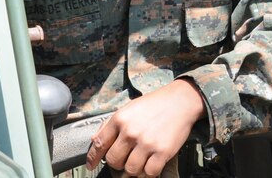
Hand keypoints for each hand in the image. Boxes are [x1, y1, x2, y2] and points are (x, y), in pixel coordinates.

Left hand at [86, 79, 205, 176]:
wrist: (181, 101)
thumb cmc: (155, 104)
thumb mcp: (129, 108)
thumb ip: (111, 124)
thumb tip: (95, 140)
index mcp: (120, 119)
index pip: (99, 144)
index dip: (93, 158)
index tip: (90, 165)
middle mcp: (131, 131)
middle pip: (114, 161)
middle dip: (117, 163)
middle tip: (124, 158)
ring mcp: (147, 143)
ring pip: (130, 170)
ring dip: (133, 169)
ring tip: (139, 160)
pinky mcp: (162, 152)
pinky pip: (149, 173)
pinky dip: (148, 173)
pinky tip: (150, 164)